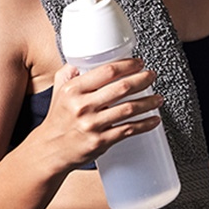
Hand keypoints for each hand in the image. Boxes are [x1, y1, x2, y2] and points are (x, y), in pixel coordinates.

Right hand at [38, 58, 163, 170]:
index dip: (128, 65)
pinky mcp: (100, 142)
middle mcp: (83, 106)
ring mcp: (92, 125)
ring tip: (159, 98)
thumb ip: (70, 71)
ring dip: (149, 102)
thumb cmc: (58, 118)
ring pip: (129, 109)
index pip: (108, 71)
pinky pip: (129, 130)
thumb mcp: (59, 90)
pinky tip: (154, 119)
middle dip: (143, 79)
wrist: (49, 151)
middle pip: (122, 88)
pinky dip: (145, 124)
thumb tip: (86, 56)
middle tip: (152, 75)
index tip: (139, 63)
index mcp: (74, 90)